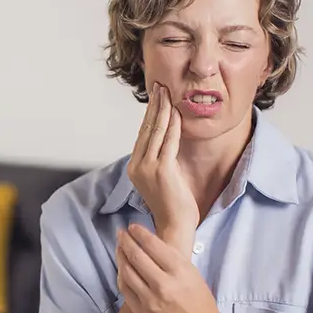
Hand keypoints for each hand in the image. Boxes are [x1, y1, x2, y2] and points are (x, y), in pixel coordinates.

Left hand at [116, 223, 221, 312]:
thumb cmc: (200, 301)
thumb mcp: (192, 273)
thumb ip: (172, 259)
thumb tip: (150, 242)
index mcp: (179, 271)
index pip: (153, 245)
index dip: (139, 233)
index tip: (132, 227)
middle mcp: (163, 284)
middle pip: (136, 256)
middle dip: (126, 241)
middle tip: (120, 233)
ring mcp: (150, 299)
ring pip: (127, 272)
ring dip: (121, 257)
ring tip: (119, 248)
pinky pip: (125, 289)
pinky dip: (121, 276)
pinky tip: (121, 269)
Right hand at [127, 83, 198, 250]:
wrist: (174, 227)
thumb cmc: (173, 205)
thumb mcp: (163, 177)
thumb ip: (162, 158)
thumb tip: (169, 138)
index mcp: (135, 167)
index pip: (144, 134)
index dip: (150, 113)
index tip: (156, 96)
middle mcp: (137, 166)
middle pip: (147, 128)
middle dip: (155, 105)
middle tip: (160, 85)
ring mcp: (148, 168)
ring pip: (156, 132)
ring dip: (163, 109)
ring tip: (167, 92)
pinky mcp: (162, 171)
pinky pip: (169, 142)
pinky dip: (173, 125)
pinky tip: (177, 112)